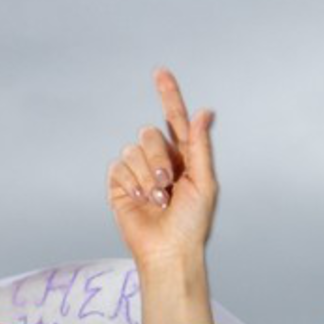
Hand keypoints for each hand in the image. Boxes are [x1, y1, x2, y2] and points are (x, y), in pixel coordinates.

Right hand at [105, 69, 218, 323]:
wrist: (168, 250)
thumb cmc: (192, 223)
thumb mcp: (204, 182)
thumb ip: (200, 145)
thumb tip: (205, 111)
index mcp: (184, 156)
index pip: (174, 119)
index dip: (168, 95)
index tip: (160, 72)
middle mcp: (160, 159)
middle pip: (150, 133)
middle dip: (159, 157)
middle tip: (168, 183)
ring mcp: (138, 171)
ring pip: (133, 149)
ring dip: (147, 174)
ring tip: (157, 199)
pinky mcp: (119, 184)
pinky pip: (119, 166)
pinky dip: (131, 183)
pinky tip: (140, 201)